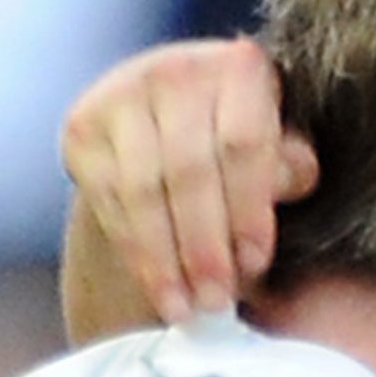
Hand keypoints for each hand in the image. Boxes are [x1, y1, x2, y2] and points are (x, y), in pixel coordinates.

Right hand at [60, 37, 320, 322]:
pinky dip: (136, 253)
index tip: (254, 265)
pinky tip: (160, 290)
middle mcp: (175, 69)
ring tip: (187, 310)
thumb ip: (289, 166)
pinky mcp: (82, 127)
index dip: (248, 210)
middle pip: (189, 171)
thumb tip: (293, 176)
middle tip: (216, 302)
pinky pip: (109, 201)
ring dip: (166, 260)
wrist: (169, 127)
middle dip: (204, 246)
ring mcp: (121, 93)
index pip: (242, 144)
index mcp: (238, 66)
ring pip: (143, 191)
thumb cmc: (244, 150)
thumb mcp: (281, 151)